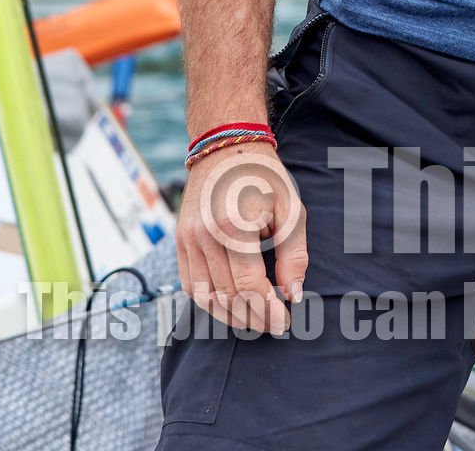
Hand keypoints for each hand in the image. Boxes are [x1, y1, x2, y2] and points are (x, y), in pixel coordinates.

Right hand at [176, 142, 308, 334]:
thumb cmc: (264, 178)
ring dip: (231, 317)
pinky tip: (231, 308)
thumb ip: (294, 254)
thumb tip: (293, 295)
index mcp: (235, 226)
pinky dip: (210, 303)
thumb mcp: (291, 208)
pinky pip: (191, 286)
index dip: (269, 310)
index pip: (250, 286)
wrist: (226, 149)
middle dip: (253, 318)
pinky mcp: (180, 243)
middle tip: (274, 325)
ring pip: (206, 298)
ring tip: (255, 321)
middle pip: (228, 297)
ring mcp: (188, 241)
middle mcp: (206, 237)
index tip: (286, 320)